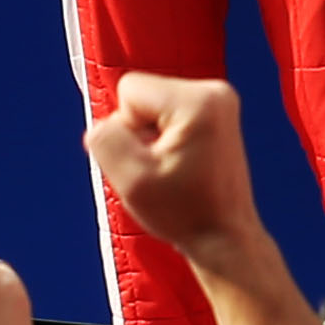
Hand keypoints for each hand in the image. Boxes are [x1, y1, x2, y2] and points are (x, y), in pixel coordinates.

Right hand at [85, 74, 261, 273]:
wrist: (223, 235)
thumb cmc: (185, 212)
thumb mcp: (132, 180)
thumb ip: (106, 141)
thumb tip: (101, 123)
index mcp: (198, 101)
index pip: (129, 90)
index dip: (125, 128)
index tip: (149, 159)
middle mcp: (215, 92)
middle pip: (142, 95)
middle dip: (139, 131)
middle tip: (161, 168)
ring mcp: (220, 102)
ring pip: (153, 105)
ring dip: (151, 137)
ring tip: (172, 169)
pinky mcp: (218, 114)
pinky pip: (169, 114)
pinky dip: (165, 138)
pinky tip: (181, 165)